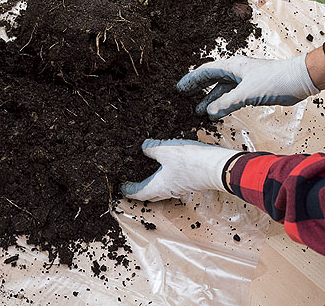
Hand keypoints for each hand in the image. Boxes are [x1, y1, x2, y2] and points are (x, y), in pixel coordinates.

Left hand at [121, 139, 238, 200]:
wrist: (218, 167)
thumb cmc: (190, 161)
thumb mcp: (166, 150)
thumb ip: (152, 148)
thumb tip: (143, 147)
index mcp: (159, 186)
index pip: (139, 193)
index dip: (128, 190)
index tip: (121, 187)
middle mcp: (169, 191)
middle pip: (150, 193)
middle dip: (140, 189)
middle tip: (132, 181)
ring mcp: (181, 187)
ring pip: (162, 188)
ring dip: (153, 182)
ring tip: (148, 171)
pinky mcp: (190, 181)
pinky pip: (173, 181)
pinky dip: (165, 175)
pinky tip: (167, 164)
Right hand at [177, 54, 318, 119]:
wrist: (298, 80)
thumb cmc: (275, 79)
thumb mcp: (247, 92)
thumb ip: (227, 102)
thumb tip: (209, 111)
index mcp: (232, 66)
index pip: (206, 71)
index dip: (192, 80)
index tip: (179, 88)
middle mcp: (236, 71)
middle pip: (211, 79)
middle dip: (198, 89)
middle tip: (184, 97)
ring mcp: (244, 80)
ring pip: (221, 90)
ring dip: (210, 100)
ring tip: (198, 111)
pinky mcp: (252, 89)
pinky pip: (231, 97)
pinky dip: (223, 105)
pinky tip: (217, 113)